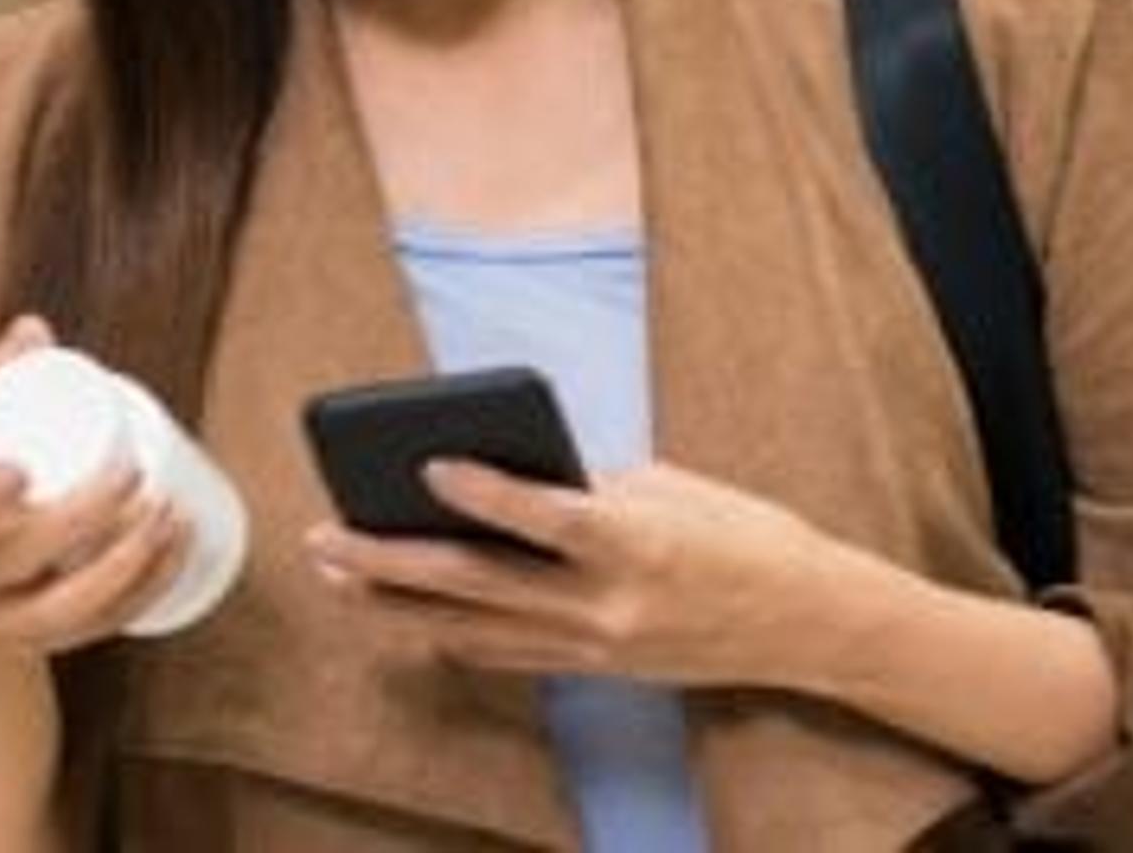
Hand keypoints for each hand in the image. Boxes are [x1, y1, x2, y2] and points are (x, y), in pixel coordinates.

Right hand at [0, 317, 191, 672]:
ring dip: (127, 565)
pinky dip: (143, 592)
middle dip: (83, 517)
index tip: (20, 469)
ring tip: (171, 513)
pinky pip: (94, 630)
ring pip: (63, 608)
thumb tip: (35, 328)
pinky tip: (178, 553)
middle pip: (16, 561)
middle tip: (133, 471)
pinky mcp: (38, 644)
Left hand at [304, 461, 872, 690]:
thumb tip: (514, 482)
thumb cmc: (746, 536)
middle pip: (483, 585)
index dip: (488, 493)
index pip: (550, 517)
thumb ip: (592, 487)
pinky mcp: (593, 669)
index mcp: (641, 543)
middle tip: (328, 537)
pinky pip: (506, 654)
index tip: (428, 464)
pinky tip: (404, 614)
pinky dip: (451, 633)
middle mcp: (610, 605)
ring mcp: (596, 646)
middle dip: (395, 561)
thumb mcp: (675, 488)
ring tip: (338, 577)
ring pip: (475, 630)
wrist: (804, 621)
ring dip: (397, 604)